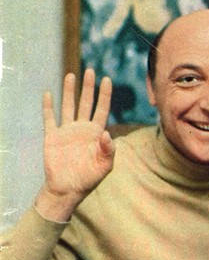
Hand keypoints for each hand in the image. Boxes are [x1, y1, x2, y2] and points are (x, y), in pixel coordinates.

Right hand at [35, 70, 114, 220]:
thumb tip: (107, 133)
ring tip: (71, 75)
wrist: (67, 189)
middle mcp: (82, 128)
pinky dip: (48, 106)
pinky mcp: (52, 136)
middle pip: (86, 103)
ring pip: (68, 106)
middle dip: (88, 87)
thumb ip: (109, 150)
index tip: (107, 79)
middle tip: (90, 70)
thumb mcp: (105, 166)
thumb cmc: (89, 179)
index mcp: (96, 133)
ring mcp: (67, 131)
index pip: (102, 109)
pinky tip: (49, 94)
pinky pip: (50, 118)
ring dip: (69, 91)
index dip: (104, 95)